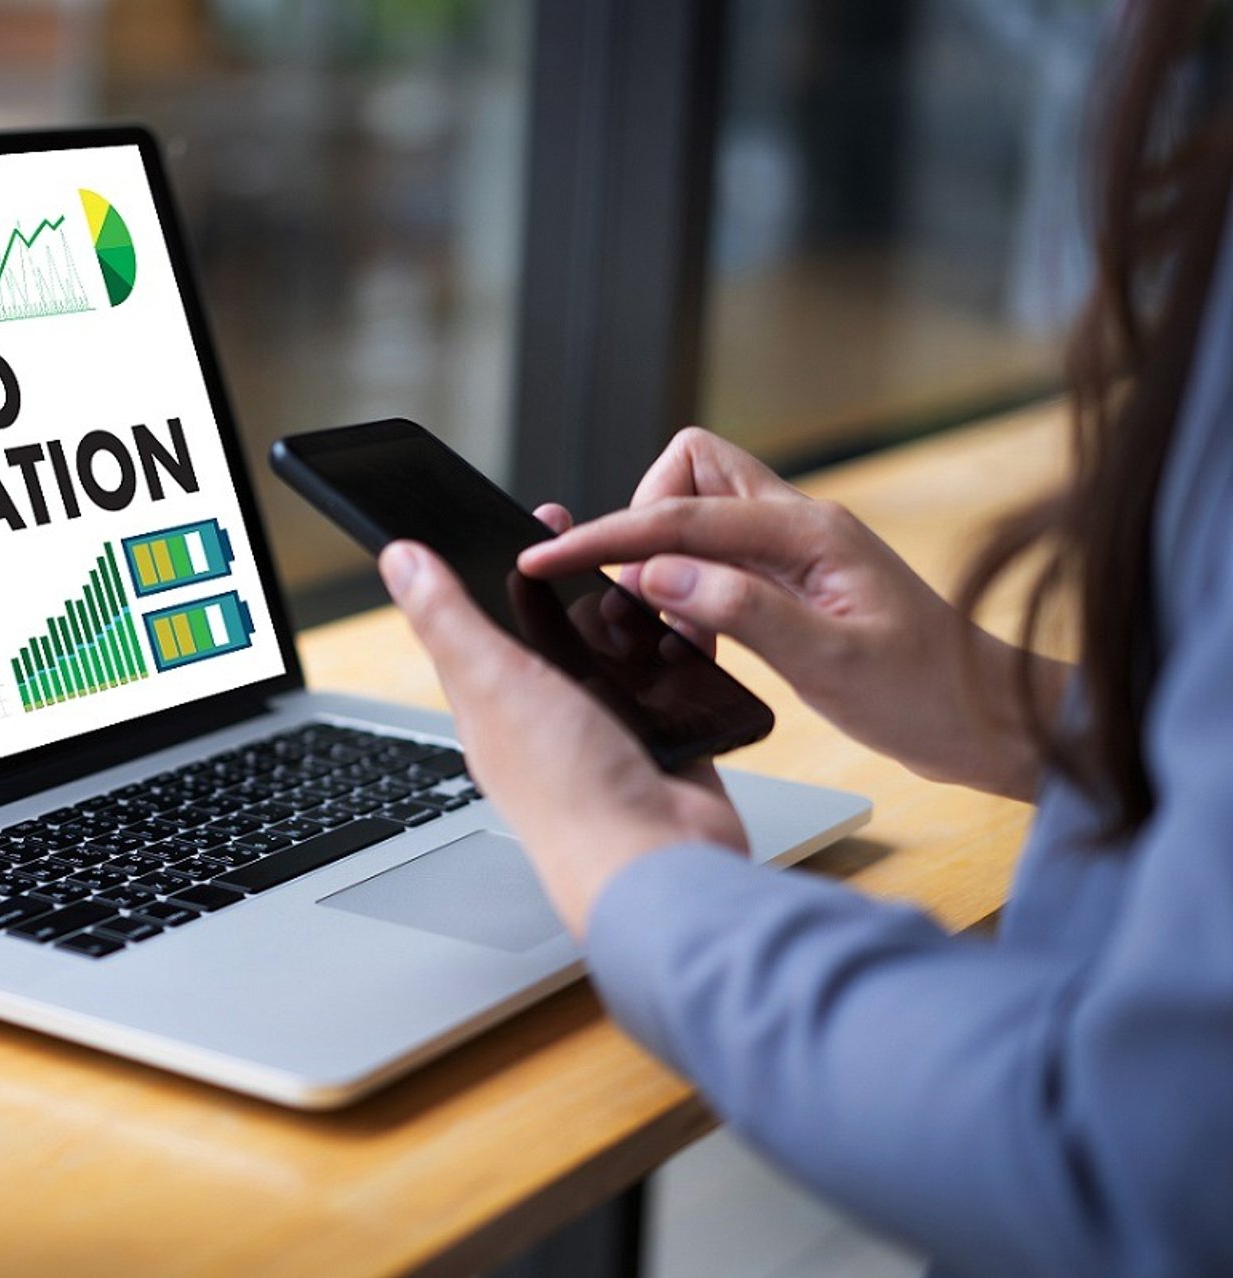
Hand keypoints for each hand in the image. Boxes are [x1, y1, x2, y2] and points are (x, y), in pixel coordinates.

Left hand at [379, 531, 746, 938]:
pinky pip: (669, 681)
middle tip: (607, 535)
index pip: (486, 617)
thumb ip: (450, 620)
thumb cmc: (569, 792)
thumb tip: (397, 558)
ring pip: (616, 652)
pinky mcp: (662, 742)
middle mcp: (545, 715)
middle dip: (580, 578)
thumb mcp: (494, 684)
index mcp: (493, 702)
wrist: (657, 864)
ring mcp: (605, 729)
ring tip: (653, 572)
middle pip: (557, 629)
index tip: (536, 514)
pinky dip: (678, 651)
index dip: (504, 561)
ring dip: (632, 614)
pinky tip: (688, 624)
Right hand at [519, 429, 1067, 799]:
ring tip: (665, 621)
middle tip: (636, 589)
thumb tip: (655, 574)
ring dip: (664, 553)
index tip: (550, 557)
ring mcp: (796, 550)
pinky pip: (716, 557)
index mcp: (810, 531)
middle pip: (690, 472)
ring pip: (699, 511)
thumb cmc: (926, 694)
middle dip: (643, 517)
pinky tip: (693, 635)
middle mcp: (800, 525)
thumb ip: (739, 610)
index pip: (682, 516)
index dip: (608, 535)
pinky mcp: (791, 581)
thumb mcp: (830, 662)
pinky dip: (688, 585)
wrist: (986, 721)